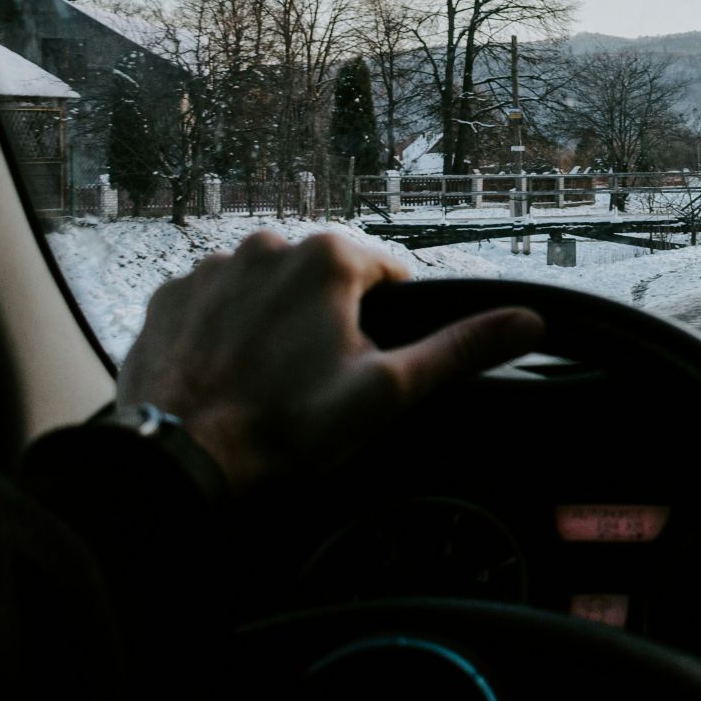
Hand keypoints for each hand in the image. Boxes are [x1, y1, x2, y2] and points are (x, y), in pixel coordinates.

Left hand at [116, 230, 544, 493]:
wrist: (179, 457)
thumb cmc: (289, 426)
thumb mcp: (390, 391)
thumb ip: (460, 348)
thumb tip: (530, 320)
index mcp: (328, 256)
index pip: (387, 275)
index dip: (389, 325)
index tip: (368, 368)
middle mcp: (267, 243)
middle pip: (326, 280)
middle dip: (331, 322)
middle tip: (319, 383)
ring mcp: (212, 267)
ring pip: (270, 289)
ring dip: (278, 323)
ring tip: (270, 383)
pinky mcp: (170, 296)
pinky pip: (217, 304)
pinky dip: (228, 332)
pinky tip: (230, 376)